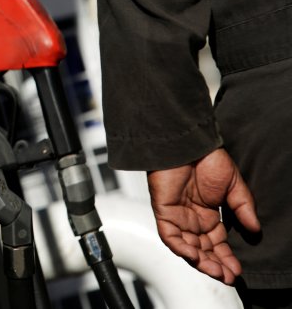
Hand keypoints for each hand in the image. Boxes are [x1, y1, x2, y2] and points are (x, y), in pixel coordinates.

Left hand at [147, 148, 259, 284]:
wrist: (188, 143)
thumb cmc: (207, 158)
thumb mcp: (233, 186)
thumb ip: (243, 208)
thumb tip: (256, 230)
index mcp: (208, 214)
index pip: (217, 243)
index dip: (227, 257)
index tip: (237, 270)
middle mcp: (192, 218)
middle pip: (203, 249)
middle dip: (215, 264)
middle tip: (228, 276)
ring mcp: (177, 216)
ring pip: (187, 247)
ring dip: (200, 261)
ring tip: (216, 271)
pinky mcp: (164, 211)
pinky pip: (170, 236)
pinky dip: (181, 247)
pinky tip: (195, 256)